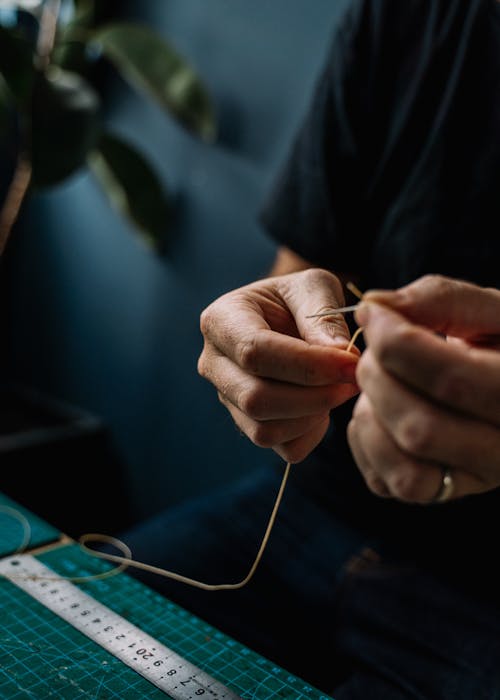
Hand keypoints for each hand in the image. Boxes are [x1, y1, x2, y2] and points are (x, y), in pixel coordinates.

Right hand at [198, 268, 359, 462]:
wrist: (287, 316)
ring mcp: (227, 398)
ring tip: (340, 388)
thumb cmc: (297, 298)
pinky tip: (325, 405)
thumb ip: (324, 315)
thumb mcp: (312, 286)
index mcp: (221, 320)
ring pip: (265, 430)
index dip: (307, 364)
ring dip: (313, 416)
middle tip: (353, 380)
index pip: (254, 351)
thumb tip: (339, 353)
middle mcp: (214, 363)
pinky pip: (280, 446)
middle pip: (255, 399)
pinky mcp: (247, 424)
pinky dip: (311, 433)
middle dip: (313, 395)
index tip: (351, 362)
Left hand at [347, 275, 499, 503]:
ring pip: (403, 471)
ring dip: (371, 415)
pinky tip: (379, 408)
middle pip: (420, 430)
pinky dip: (365, 440)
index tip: (372, 313)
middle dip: (378, 379)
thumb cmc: (497, 341)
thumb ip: (439, 299)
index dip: (395, 342)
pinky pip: (385, 483)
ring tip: (380, 381)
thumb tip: (373, 306)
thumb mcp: (487, 309)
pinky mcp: (438, 492)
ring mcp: (473, 481)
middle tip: (375, 350)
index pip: (451, 380)